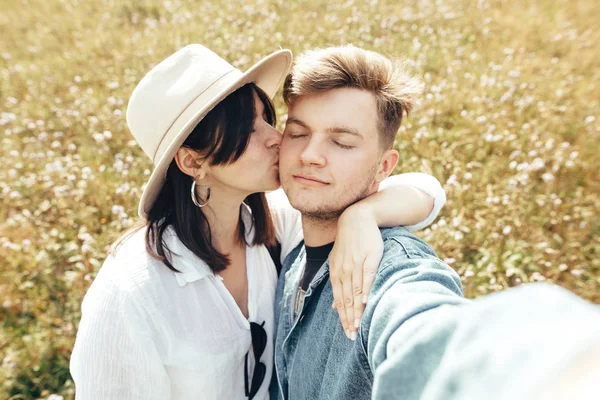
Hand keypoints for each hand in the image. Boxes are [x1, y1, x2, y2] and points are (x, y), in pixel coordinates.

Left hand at [329, 204, 383, 339]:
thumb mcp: (338, 262)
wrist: (357, 219)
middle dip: (349, 319)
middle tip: (352, 336)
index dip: (343, 318)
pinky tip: (366, 301)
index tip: (347, 333)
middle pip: (346, 300)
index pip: (339, 300)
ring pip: (355, 292)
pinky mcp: (369, 258)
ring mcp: (356, 264)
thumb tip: (335, 307)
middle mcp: (344, 270)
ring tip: (358, 325)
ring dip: (356, 310)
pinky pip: (367, 276)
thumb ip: (337, 285)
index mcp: (336, 273)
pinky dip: (366, 289)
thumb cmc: (348, 243)